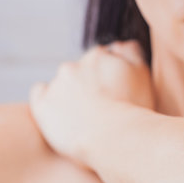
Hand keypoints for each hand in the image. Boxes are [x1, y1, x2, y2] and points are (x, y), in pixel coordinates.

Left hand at [29, 40, 153, 167]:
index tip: (114, 93)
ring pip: (60, 84)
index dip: (107, 77)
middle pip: (78, 71)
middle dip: (86, 85)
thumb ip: (132, 52)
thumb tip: (119, 44)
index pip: (100, 59)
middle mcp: (74, 66)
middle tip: (99, 106)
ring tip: (83, 117)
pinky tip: (61, 113)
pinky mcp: (43, 105)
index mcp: (98, 57)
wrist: (112, 138)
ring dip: (69, 94)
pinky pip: (40, 94)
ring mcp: (56, 85)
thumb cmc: (133, 108)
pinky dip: (48, 101)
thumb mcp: (143, 74)